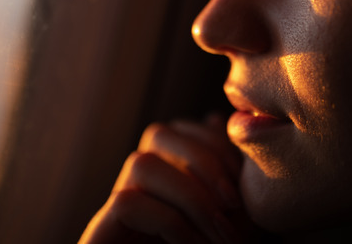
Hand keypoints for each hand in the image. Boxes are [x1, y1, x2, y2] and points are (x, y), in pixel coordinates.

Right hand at [79, 114, 249, 243]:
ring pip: (141, 162)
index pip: (187, 129)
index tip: (248, 183)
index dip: (219, 144)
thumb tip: (216, 119)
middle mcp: (141, 186)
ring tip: (220, 232)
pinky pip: (128, 203)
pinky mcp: (103, 235)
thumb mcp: (231, 227)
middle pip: (160, 133)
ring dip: (190, 194)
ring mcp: (119, 210)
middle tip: (235, 204)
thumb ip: (228, 184)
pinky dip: (170, 220)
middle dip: (205, 160)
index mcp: (172, 177)